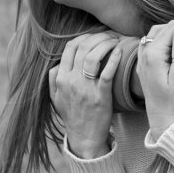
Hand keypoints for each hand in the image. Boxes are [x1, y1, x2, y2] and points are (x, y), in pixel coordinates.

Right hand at [49, 32, 121, 158]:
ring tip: (115, 40)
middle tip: (109, 34)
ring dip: (105, 44)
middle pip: (82, 48)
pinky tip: (120, 50)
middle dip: (97, 37)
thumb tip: (56, 64)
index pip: (70, 48)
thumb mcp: (56, 98)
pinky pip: (106, 73)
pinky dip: (113, 58)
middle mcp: (71, 81)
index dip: (84, 37)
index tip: (95, 36)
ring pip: (93, 56)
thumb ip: (54, 80)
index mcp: (61, 79)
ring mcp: (86, 88)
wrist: (84, 138)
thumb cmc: (73, 116)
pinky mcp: (100, 96)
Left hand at [136, 20, 173, 138]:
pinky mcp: (144, 65)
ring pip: (156, 34)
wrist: (163, 119)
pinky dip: (164, 41)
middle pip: (162, 28)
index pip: (171, 28)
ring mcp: (142, 59)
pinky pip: (152, 44)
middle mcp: (144, 54)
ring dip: (171, 34)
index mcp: (153, 54)